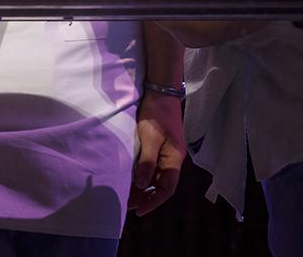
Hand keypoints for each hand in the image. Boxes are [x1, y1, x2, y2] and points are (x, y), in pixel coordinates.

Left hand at [129, 90, 184, 215]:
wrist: (160, 92)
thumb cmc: (156, 113)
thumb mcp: (150, 137)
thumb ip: (147, 161)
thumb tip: (142, 184)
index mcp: (174, 159)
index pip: (166, 188)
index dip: (153, 201)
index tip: (139, 210)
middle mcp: (173, 159)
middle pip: (162, 185)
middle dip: (146, 197)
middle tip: (128, 205)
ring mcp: (167, 153)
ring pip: (157, 178)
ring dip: (144, 188)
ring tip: (127, 195)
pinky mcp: (161, 146)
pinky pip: (153, 168)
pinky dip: (143, 176)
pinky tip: (132, 178)